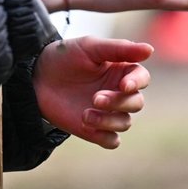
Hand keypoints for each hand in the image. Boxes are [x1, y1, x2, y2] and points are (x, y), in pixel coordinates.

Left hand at [33, 37, 151, 148]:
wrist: (36, 77)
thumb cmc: (64, 57)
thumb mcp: (90, 47)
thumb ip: (120, 49)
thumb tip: (150, 50)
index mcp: (121, 70)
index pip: (142, 78)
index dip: (136, 82)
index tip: (124, 85)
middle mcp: (118, 92)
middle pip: (136, 103)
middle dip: (118, 103)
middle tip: (96, 98)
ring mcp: (107, 112)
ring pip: (125, 123)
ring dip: (108, 120)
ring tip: (85, 114)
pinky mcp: (94, 130)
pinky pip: (112, 141)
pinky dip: (106, 137)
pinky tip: (88, 125)